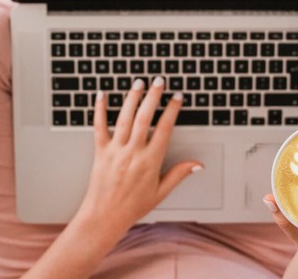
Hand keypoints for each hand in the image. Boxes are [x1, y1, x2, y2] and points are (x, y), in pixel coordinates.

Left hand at [77, 77, 202, 233]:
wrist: (105, 216)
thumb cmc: (132, 206)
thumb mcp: (161, 192)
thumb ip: (179, 174)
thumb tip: (198, 165)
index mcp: (150, 161)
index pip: (164, 129)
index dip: (172, 110)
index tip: (177, 97)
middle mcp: (133, 153)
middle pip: (145, 117)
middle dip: (153, 96)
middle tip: (159, 81)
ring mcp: (115, 151)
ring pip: (124, 118)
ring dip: (132, 98)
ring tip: (139, 83)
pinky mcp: (100, 152)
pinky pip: (99, 127)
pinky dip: (99, 109)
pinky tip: (101, 94)